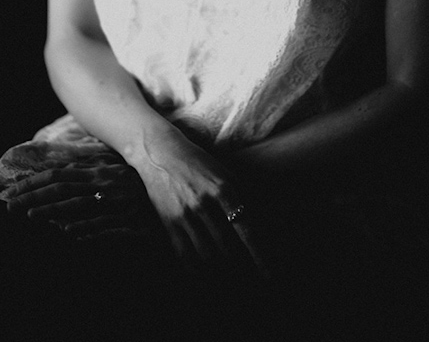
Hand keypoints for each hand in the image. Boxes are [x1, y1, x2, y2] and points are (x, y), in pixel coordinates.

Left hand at [4, 157, 151, 240]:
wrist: (181, 200)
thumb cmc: (146, 190)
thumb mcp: (119, 177)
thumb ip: (93, 176)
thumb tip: (65, 176)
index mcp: (102, 171)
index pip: (61, 173)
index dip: (35, 181)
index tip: (14, 189)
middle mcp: (107, 183)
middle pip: (64, 187)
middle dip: (35, 195)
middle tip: (10, 205)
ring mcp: (120, 202)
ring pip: (80, 205)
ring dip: (54, 211)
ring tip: (31, 217)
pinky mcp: (133, 222)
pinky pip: (107, 225)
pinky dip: (88, 228)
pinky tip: (71, 232)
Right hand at [132, 125, 267, 274]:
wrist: (160, 152)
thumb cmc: (198, 162)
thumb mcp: (224, 172)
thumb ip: (243, 196)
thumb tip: (261, 222)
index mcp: (223, 188)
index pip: (246, 229)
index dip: (258, 254)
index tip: (268, 275)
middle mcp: (204, 203)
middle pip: (227, 247)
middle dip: (238, 263)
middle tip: (245, 272)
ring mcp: (184, 214)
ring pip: (207, 254)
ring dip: (218, 266)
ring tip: (225, 270)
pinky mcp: (169, 222)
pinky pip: (185, 255)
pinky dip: (196, 268)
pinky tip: (203, 271)